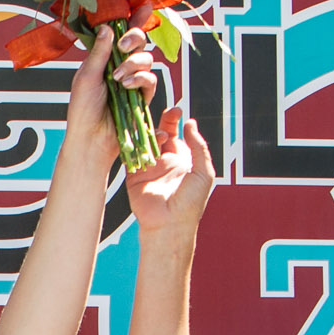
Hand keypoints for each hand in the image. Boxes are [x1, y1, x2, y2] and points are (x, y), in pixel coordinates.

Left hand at [61, 8, 160, 169]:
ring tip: (118, 79)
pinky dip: (141, 79)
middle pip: (138, 41)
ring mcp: (133, 80)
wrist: (90, 138)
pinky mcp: (142, 96)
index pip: (121, 33)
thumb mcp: (86, 76)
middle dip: (135, 37)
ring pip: (147, 58)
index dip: (133, 19)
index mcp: (104, 58)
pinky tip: (128, 86)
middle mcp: (120, 66)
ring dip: (134, 63)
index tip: (143, 6)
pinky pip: (151, 79)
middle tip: (123, 46)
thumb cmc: (82, 110)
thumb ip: (100, 53)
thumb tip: (109, 27)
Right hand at [125, 105, 214, 236]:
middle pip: (158, 134)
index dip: (174, 120)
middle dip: (161, 121)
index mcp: (181, 160)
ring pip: (143, 142)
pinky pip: (130, 155)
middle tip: (165, 113)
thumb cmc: (191, 201)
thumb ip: (198, 146)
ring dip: (148, 133)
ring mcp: (148, 167)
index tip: (176, 110)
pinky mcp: (134, 175)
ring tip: (157, 133)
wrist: (169, 224)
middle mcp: (163, 161)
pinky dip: (132, 144)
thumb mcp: (203, 171)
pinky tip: (137, 136)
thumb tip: (190, 123)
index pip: (176, 134)